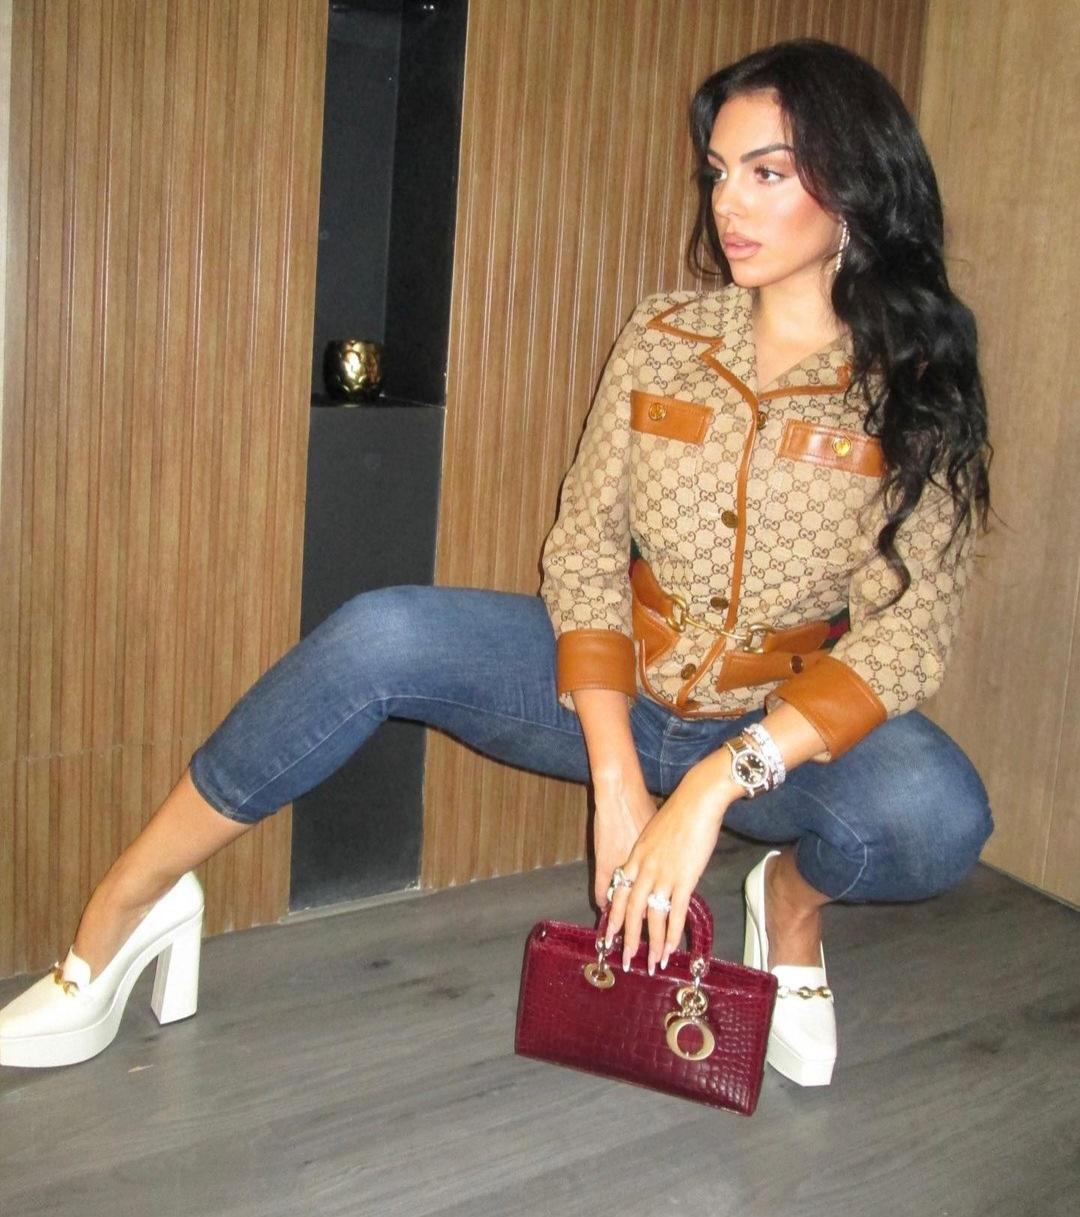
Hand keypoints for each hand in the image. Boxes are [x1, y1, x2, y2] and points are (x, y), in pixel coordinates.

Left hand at [604, 754, 738, 973]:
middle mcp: (644, 868)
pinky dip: (672, 934)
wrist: (696, 800)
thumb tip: (648, 869)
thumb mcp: (653, 833)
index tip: (608, 935)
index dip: (613, 916)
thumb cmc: (678, 813)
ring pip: (652, 917)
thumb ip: (648, 854)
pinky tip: (671, 949)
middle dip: (627, 938)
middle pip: (630, 910)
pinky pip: (674, 912)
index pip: (618, 892)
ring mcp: (663, 874)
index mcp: (635, 857)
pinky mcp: (683, 877)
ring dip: (652, 944)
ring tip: (651, 965)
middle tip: (626, 960)